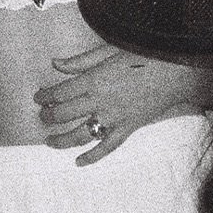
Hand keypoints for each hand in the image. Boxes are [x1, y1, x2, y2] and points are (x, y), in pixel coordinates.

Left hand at [35, 41, 210, 164]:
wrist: (175, 71)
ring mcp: (114, 117)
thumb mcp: (108, 51)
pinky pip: (107, 147)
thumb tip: (55, 63)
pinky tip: (79, 162)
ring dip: (61, 140)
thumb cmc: (142, 55)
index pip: (59, 93)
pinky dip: (92, 157)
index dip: (45, 96)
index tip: (38, 98)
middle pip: (65, 114)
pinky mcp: (128, 128)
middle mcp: (100, 101)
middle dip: (49, 117)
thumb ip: (80, 60)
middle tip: (42, 118)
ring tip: (50, 142)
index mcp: (93, 80)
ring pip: (80, 134)